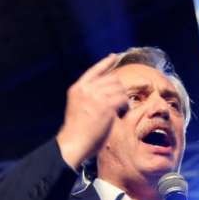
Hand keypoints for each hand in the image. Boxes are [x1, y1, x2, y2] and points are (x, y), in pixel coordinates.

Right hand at [56, 53, 127, 169]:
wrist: (73, 143)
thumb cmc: (76, 132)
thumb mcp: (79, 108)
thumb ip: (90, 98)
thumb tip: (108, 93)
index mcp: (77, 88)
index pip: (94, 70)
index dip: (106, 62)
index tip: (114, 56)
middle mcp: (86, 89)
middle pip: (112, 78)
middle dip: (119, 88)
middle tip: (121, 102)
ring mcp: (96, 96)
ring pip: (119, 88)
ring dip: (123, 99)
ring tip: (120, 111)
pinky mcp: (106, 105)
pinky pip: (123, 99)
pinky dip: (125, 106)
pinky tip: (122, 114)